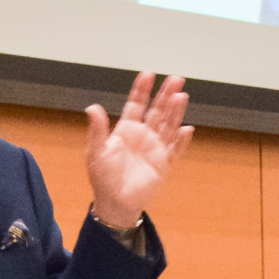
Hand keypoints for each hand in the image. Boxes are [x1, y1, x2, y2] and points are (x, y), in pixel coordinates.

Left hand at [84, 71, 191, 230]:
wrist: (115, 203)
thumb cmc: (103, 178)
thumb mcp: (96, 152)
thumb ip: (97, 130)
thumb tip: (92, 107)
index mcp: (126, 130)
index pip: (136, 104)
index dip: (142, 90)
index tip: (147, 75)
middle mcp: (143, 136)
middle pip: (158, 111)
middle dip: (166, 95)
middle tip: (175, 79)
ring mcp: (155, 150)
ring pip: (169, 126)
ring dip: (175, 112)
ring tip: (182, 96)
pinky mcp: (164, 165)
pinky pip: (175, 151)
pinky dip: (181, 141)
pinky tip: (186, 129)